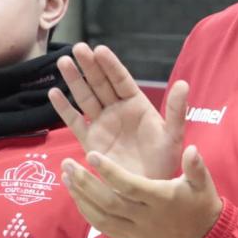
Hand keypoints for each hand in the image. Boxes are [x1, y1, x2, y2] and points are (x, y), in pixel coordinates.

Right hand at [50, 44, 187, 180]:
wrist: (148, 190)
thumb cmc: (164, 161)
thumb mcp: (173, 135)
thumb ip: (177, 110)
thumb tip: (184, 83)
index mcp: (137, 105)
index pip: (121, 80)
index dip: (110, 65)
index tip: (99, 49)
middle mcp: (117, 111)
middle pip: (100, 84)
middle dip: (89, 66)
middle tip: (78, 47)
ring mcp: (102, 125)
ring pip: (85, 97)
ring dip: (74, 80)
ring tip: (63, 61)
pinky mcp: (91, 142)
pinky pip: (75, 122)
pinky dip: (64, 109)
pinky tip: (54, 93)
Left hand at [63, 144, 224, 237]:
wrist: (203, 236)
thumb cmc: (200, 202)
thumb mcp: (203, 182)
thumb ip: (195, 166)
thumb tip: (191, 149)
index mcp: (161, 199)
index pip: (130, 186)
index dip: (110, 172)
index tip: (91, 155)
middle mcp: (145, 217)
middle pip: (108, 202)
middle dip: (85, 184)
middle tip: (67, 164)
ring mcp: (135, 231)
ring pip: (101, 217)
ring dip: (80, 197)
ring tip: (66, 177)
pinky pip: (103, 227)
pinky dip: (87, 212)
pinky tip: (76, 195)